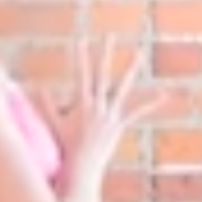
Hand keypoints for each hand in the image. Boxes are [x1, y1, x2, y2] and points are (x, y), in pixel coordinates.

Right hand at [35, 33, 174, 172]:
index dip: (81, 56)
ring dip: (131, 67)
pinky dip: (150, 103)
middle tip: (109, 35)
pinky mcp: (119, 124)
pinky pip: (137, 111)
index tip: (81, 39)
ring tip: (139, 51)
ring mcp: (110, 114)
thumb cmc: (65, 147)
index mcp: (82, 103)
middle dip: (105, 53)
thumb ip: (46, 105)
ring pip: (122, 86)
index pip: (81, 74)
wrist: (81, 167)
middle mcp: (98, 105)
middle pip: (102, 73)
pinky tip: (164, 94)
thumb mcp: (53, 124)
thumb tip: (38, 88)